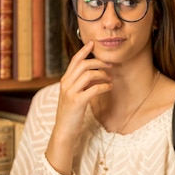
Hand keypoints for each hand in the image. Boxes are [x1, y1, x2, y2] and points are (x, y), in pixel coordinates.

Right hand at [45, 42, 111, 174]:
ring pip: (88, 74)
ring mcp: (71, 92)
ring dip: (102, 74)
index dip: (84, 51)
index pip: (74, 61)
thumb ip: (81, 84)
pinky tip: (109, 87)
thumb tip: (95, 74)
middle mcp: (66, 84)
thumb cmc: (71, 113)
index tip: (93, 44)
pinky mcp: (77, 102)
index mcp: (65, 81)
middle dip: (99, 62)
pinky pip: (94, 89)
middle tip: (110, 65)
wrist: (64, 130)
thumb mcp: (73, 95)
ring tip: (110, 78)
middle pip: (83, 65)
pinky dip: (104, 86)